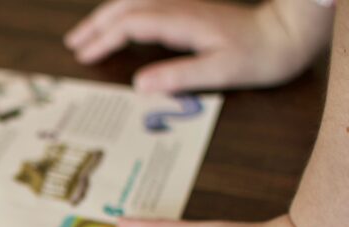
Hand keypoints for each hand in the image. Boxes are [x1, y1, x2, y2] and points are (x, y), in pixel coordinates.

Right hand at [64, 0, 331, 92]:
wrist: (285, 33)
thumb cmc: (257, 55)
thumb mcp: (221, 71)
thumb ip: (179, 76)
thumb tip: (139, 84)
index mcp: (181, 21)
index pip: (131, 24)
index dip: (104, 39)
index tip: (84, 56)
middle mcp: (178, 6)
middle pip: (126, 6)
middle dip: (96, 23)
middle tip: (73, 43)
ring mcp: (182, 5)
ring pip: (134, 1)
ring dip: (107, 14)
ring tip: (86, 33)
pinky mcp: (188, 9)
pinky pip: (146, 4)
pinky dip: (124, 13)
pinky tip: (119, 25)